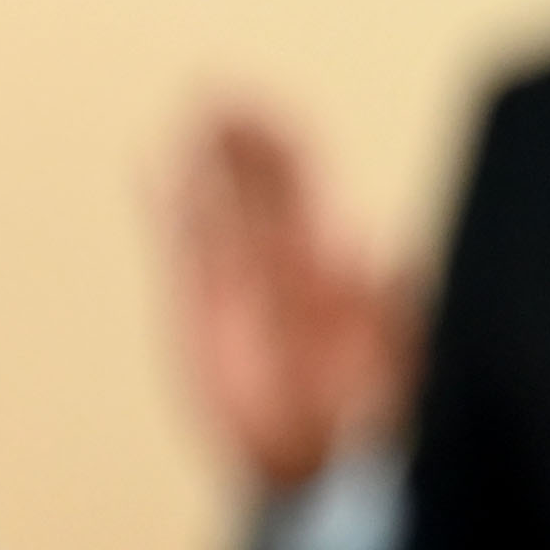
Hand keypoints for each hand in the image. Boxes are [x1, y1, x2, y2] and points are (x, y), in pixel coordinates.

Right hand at [163, 101, 420, 494]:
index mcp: (326, 259)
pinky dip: (164, 206)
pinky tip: (153, 170)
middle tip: (214, 92)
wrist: (311, 457)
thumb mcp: (397, 350)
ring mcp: (236, 282)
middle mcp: (279, 260)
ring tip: (185, 117)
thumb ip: (391, 301)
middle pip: (255, 181)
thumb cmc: (357, 406)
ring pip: (216, 204)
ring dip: (200, 160)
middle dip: (237, 136)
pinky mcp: (200, 309)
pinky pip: (180, 247)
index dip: (278, 139)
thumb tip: (387, 250)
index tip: (255, 105)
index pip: (299, 181)